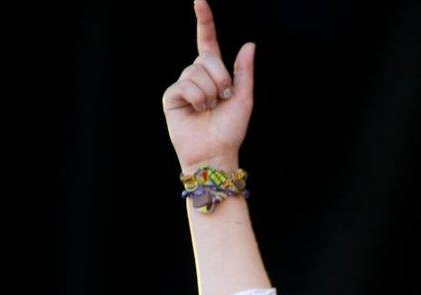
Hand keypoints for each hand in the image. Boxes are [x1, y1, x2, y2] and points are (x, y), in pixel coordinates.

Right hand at [161, 0, 254, 173]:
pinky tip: (197, 110)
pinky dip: (197, 98)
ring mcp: (182, 85)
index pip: (207, 42)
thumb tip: (249, 44)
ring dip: (209, 92)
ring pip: (196, 72)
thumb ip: (244, 71)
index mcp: (214, 74)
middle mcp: (196, 76)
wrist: (215, 153)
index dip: (204, 21)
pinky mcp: (171, 96)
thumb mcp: (244, 98)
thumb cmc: (230, 130)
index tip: (199, 1)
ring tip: (209, 109)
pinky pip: (185, 85)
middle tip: (221, 99)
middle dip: (220, 78)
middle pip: (207, 58)